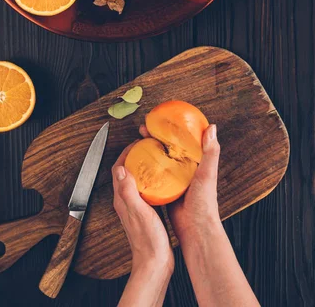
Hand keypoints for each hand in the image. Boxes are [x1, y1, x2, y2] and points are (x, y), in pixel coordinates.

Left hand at [112, 143, 173, 274]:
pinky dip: (149, 181)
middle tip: (146, 147)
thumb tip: (121, 169)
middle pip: (125, 173)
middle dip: (133, 157)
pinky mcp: (144, 214)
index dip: (125, 153)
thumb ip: (128, 190)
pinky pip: (144, 191)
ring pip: (134, 181)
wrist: (154, 264)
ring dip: (141, 168)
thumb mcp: (139, 211)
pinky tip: (161, 181)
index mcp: (122, 199)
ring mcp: (134, 208)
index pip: (118, 169)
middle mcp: (125, 202)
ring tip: (153, 158)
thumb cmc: (148, 241)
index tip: (137, 143)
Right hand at [139, 123, 220, 238]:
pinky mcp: (164, 190)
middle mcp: (184, 169)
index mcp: (195, 163)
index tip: (158, 119)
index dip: (170, 128)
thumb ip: (210, 152)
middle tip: (143, 129)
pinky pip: (153, 176)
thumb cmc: (204, 202)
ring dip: (148, 150)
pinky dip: (145, 168)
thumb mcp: (207, 174)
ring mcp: (173, 179)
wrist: (196, 230)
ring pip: (159, 160)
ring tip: (137, 143)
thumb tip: (211, 127)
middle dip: (154, 136)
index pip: (182, 139)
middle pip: (167, 147)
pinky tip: (136, 164)